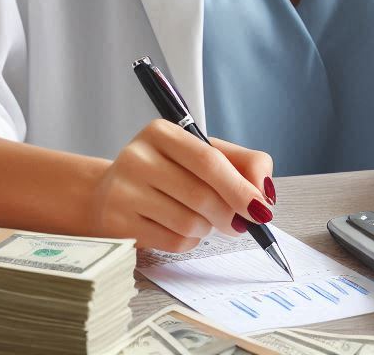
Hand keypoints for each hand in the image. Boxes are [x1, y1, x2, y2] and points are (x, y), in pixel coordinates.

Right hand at [85, 121, 275, 251]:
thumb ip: (245, 164)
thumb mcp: (205, 155)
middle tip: (240, 223)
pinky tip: (182, 229)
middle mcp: (137, 156)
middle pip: (201, 195)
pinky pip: (172, 241)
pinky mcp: (117, 224)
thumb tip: (265, 194)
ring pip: (189, 222)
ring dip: (208, 228)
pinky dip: (189, 241)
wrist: (109, 193)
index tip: (261, 209)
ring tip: (202, 219)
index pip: (208, 159)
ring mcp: (123, 191)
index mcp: (161, 132)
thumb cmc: (169, 172)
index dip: (239, 187)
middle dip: (229, 214)